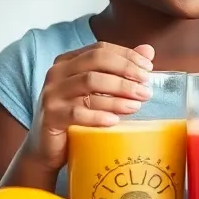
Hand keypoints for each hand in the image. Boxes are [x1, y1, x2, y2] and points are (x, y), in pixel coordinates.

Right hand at [26, 43, 154, 169]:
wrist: (49, 148)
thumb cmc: (78, 116)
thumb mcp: (99, 92)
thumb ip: (121, 69)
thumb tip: (148, 51)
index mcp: (69, 61)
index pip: (100, 49)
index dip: (127, 56)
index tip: (148, 69)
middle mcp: (57, 73)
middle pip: (96, 61)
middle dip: (126, 72)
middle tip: (146, 88)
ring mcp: (51, 94)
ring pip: (89, 83)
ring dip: (118, 94)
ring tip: (137, 105)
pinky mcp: (50, 116)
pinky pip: (77, 112)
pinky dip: (99, 116)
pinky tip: (115, 121)